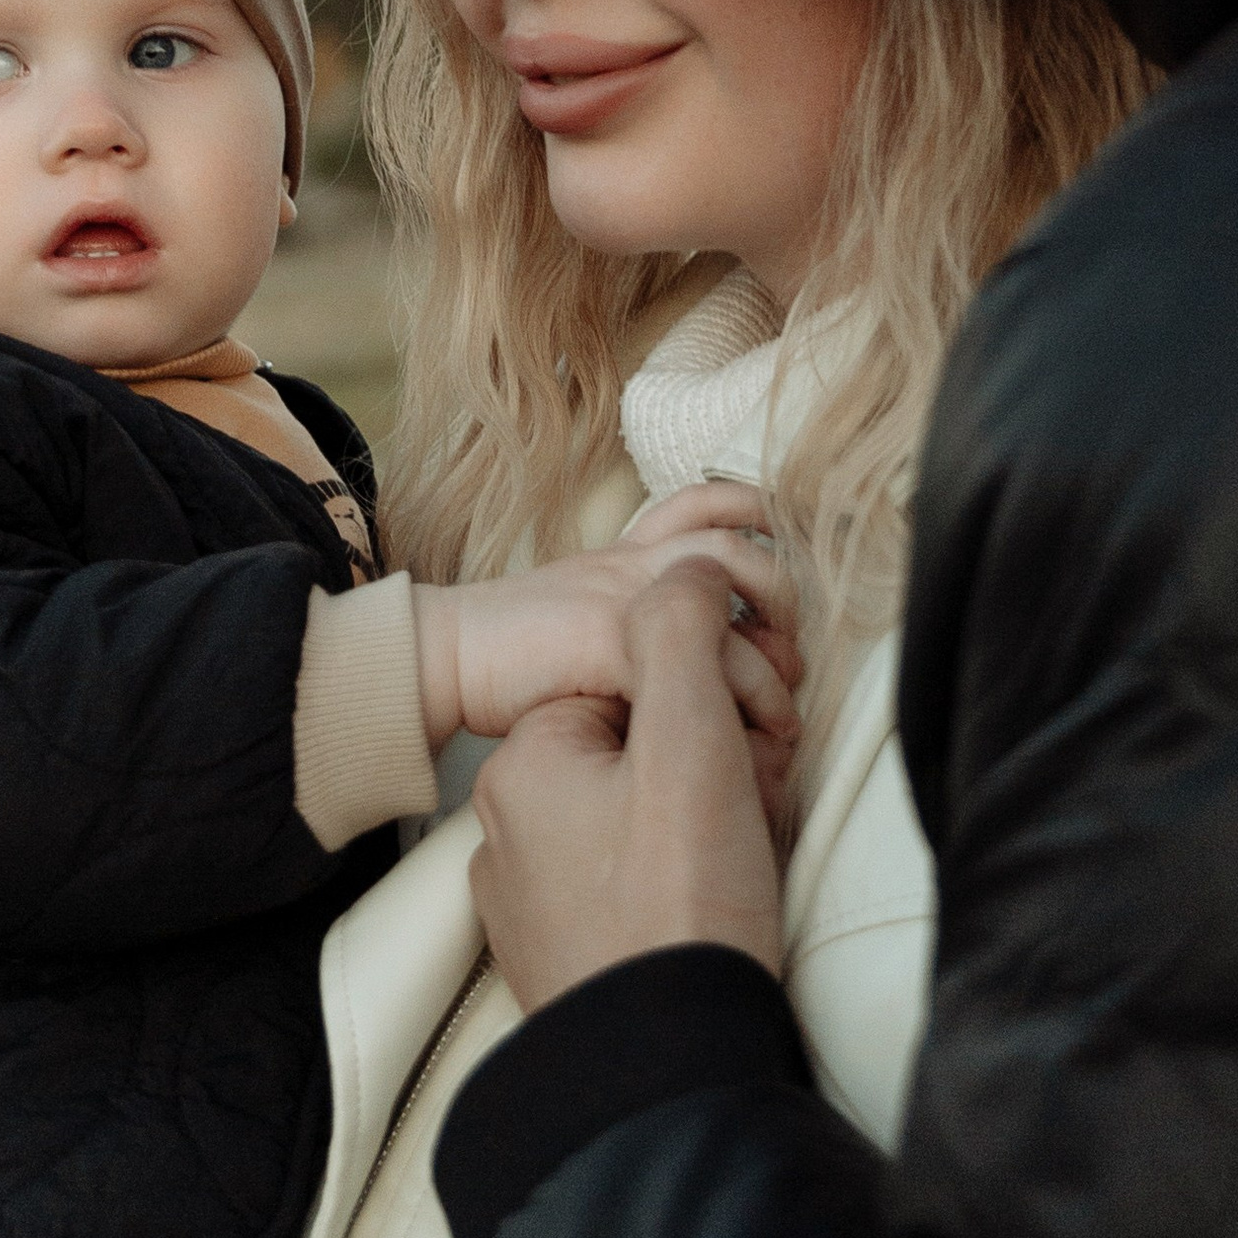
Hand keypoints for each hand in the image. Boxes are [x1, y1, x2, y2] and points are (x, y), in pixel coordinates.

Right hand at [414, 485, 797, 756]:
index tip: (780, 537)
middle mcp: (632, 563)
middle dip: (781, 593)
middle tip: (791, 649)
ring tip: (780, 699)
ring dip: (769, 651)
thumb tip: (693, 676)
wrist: (446, 656)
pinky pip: (699, 661)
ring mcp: (624, 594)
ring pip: (728, 594)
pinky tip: (741, 733)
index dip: (750, 507)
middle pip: (734, 544)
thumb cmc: (504, 654)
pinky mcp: (614, 638)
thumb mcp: (576, 623)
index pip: (698, 503)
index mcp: (623, 555)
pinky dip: (734, 699)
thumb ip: (631, 632)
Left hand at [471, 555, 787, 1010]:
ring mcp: (526, 902)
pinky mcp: (557, 957)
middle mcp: (505, 829)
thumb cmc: (681, 905)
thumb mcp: (691, 740)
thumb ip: (684, 635)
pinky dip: (675, 886)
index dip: (710, 707)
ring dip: (702, 825)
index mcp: (525, 765)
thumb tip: (685, 572)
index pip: (632, 684)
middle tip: (754, 809)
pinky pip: (624, 888)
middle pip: (635, 752)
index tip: (749, 751)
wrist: (667, 1076)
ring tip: (740, 865)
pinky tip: (711, 914)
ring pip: (634, 820)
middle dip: (710, 767)